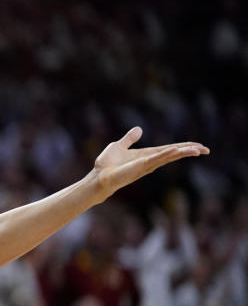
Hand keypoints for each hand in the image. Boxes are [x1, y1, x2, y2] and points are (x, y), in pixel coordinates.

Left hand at [92, 127, 207, 199]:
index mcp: (147, 155)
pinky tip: (177, 150)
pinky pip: (156, 158)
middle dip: (190, 151)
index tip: (198, 146)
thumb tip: (139, 129)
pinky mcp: (139, 166)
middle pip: (174, 154)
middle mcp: (150, 161)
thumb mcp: (119, 146)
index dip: (184, 147)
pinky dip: (166, 154)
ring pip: (169, 156)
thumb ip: (129, 138)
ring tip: (199, 150)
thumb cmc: (106, 165)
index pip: (169, 150)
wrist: (98, 177)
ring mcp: (146, 164)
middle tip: (206, 150)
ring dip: (183, 153)